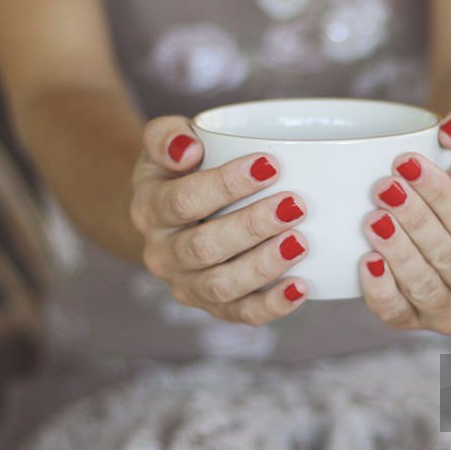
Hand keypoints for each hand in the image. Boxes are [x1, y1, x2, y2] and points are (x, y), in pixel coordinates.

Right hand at [130, 116, 308, 324]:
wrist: (171, 214)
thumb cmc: (179, 170)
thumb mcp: (164, 142)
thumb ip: (167, 135)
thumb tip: (187, 148)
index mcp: (150, 210)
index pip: (182, 201)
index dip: (225, 185)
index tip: (270, 164)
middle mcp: (162, 254)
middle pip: (203, 247)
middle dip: (251, 227)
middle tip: (295, 205)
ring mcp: (188, 285)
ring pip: (221, 286)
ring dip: (263, 266)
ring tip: (300, 242)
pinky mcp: (216, 307)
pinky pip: (242, 314)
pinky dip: (272, 306)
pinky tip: (300, 288)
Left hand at [359, 93, 450, 333]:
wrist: (439, 202)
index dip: (440, 196)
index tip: (405, 163)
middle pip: (448, 258)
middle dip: (413, 220)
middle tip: (382, 187)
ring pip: (424, 288)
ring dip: (396, 252)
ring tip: (372, 218)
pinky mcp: (414, 321)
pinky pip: (397, 315)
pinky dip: (380, 291)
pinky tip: (365, 260)